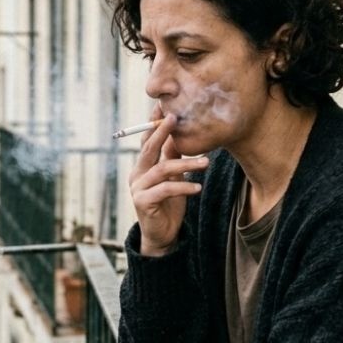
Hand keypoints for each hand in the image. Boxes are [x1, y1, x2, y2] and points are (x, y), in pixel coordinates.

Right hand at [129, 108, 207, 256]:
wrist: (162, 234)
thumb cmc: (168, 204)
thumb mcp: (174, 177)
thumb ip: (173, 158)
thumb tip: (181, 135)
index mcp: (143, 165)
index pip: (146, 140)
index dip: (154, 124)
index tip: (164, 107)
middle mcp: (137, 173)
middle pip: (148, 148)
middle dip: (161, 131)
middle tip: (175, 118)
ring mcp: (137, 188)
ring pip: (162, 169)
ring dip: (186, 164)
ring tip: (206, 163)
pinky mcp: (142, 202)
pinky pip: (165, 190)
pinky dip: (183, 187)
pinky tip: (198, 187)